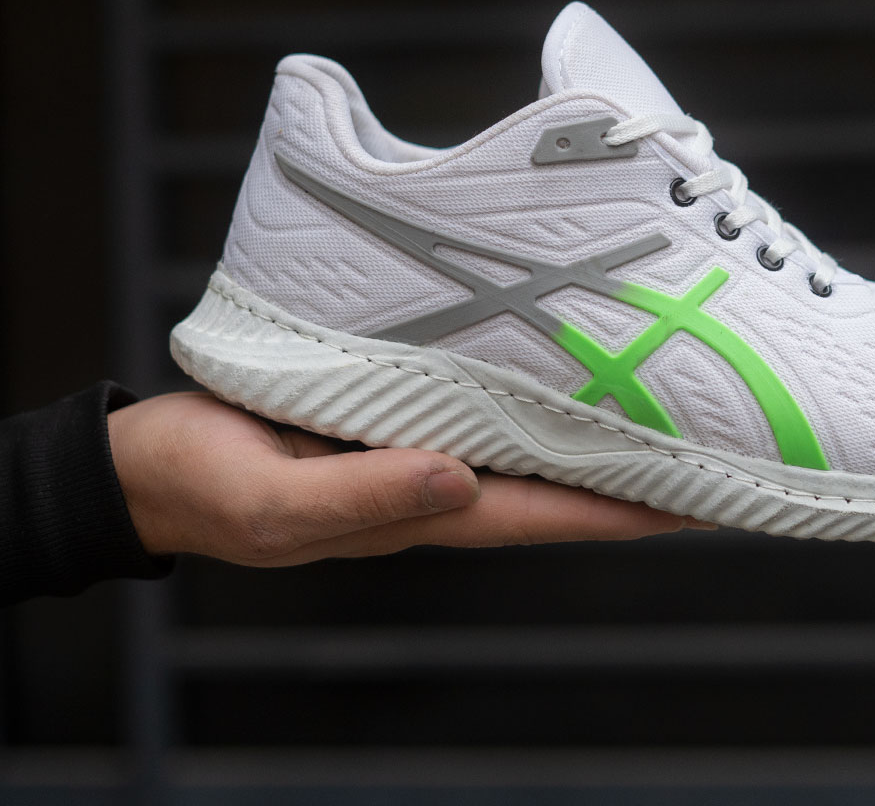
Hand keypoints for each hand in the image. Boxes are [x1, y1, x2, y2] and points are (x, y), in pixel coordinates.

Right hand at [108, 392, 701, 565]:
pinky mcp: (402, 403)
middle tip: (719, 438)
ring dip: (598, 425)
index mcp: (422, 512)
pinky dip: (536, 387)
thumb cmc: (209, 487)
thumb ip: (363, 496)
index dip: (633, 511)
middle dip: (639, 468)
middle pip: (561, 481)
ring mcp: (425, 442)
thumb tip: (459, 477)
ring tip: (668, 395)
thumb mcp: (276, 504)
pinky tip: (565, 360)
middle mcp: (442, 479)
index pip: (551, 514)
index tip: (709, 498)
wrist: (154, 460)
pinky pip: (487, 398)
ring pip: (533, 438)